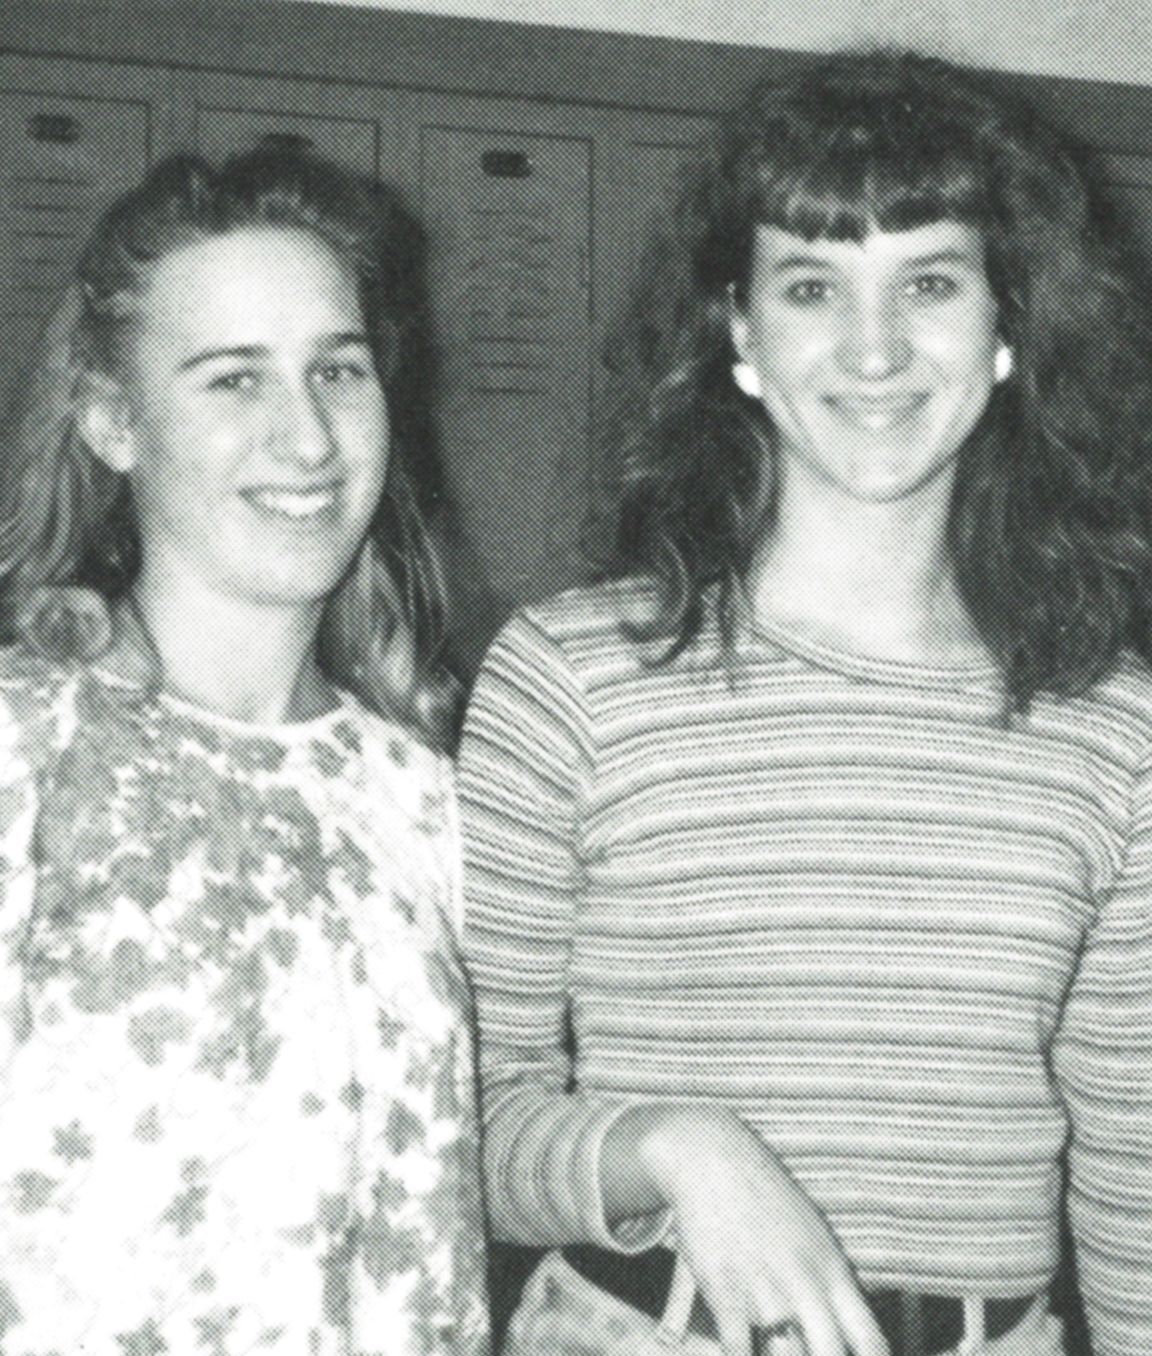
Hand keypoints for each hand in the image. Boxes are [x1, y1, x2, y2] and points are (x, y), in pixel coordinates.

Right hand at [634, 1105, 888, 1355]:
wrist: (714, 1159)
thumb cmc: (764, 1198)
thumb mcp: (812, 1235)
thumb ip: (831, 1284)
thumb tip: (850, 1333)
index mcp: (833, 1271)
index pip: (869, 1340)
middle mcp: (806, 1284)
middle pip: (831, 1355)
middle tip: (810, 1354)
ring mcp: (766, 1289)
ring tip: (777, 1349)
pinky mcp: (725, 1291)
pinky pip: (738, 1350)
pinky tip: (742, 1354)